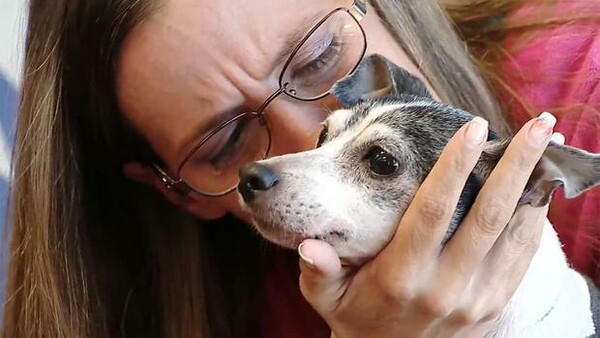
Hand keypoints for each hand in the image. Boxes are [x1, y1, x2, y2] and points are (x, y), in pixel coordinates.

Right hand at [297, 113, 556, 337]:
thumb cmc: (358, 317)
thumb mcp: (328, 299)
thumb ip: (317, 270)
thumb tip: (308, 244)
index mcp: (400, 276)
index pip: (431, 212)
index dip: (453, 168)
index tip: (472, 129)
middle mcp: (444, 286)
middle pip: (486, 216)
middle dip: (512, 166)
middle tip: (533, 124)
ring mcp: (475, 297)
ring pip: (512, 234)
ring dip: (532, 186)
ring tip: (545, 144)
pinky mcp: (494, 304)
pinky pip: (522, 257)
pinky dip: (535, 219)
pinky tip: (541, 188)